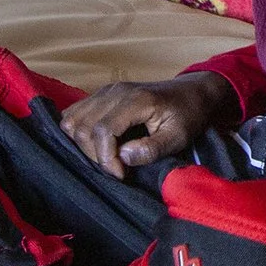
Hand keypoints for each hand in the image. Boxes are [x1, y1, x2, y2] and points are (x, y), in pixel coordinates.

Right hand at [60, 72, 234, 179]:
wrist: (192, 92)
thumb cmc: (188, 114)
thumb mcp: (179, 137)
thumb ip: (152, 149)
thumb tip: (123, 156)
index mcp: (136, 100)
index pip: (103, 130)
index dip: (106, 158)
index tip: (121, 174)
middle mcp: (115, 92)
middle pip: (83, 127)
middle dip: (95, 155)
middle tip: (117, 168)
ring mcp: (105, 91)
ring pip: (72, 120)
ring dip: (83, 145)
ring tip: (107, 157)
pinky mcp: (101, 95)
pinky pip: (74, 113)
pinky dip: (77, 132)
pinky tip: (96, 145)